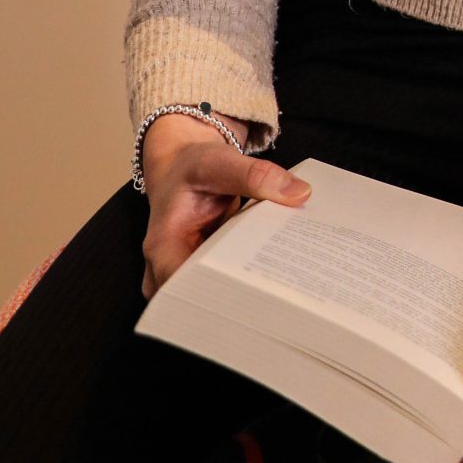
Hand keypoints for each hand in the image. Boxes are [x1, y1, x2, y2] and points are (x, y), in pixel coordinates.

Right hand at [138, 114, 309, 299]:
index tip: (257, 297)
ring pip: (216, 296)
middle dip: (241, 300)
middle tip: (283, 295)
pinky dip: (250, 277)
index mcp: (164, 247)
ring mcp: (185, 272)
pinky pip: (227, 281)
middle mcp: (168, 268)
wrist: (184, 165)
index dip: (219, 299)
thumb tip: (299, 194)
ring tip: (286, 287)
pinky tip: (279, 273)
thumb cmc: (192, 166)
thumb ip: (255, 175)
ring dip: (248, 292)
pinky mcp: (205, 268)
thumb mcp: (219, 162)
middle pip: (202, 300)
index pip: (184, 291)